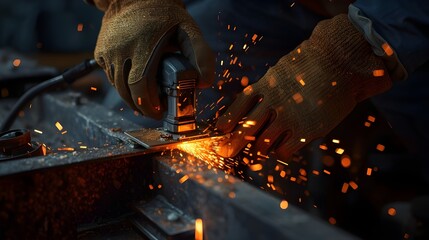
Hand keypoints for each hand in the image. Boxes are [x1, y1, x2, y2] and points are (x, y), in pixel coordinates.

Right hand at [94, 0, 213, 118]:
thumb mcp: (189, 30)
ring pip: (117, 87)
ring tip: (147, 100)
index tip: (160, 112)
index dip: (149, 105)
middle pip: (127, 92)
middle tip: (155, 111)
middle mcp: (121, 50)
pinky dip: (122, 86)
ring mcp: (108, 52)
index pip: (141, 87)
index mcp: (144, 46)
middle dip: (142, 107)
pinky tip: (135, 84)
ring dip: (132, 98)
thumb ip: (202, 55)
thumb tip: (204, 83)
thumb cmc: (165, 17)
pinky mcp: (100, 53)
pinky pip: (110, 77)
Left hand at [215, 14, 391, 159]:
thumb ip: (269, 87)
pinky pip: (284, 151)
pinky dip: (280, 152)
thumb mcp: (283, 70)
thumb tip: (256, 102)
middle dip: (232, 144)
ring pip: (262, 144)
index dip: (227, 119)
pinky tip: (283, 149)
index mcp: (266, 85)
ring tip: (259, 151)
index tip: (219, 129)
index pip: (239, 105)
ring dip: (259, 150)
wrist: (341, 63)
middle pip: (246, 129)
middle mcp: (273, 102)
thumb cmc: (313, 65)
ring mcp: (288, 117)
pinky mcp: (305, 130)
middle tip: (225, 152)